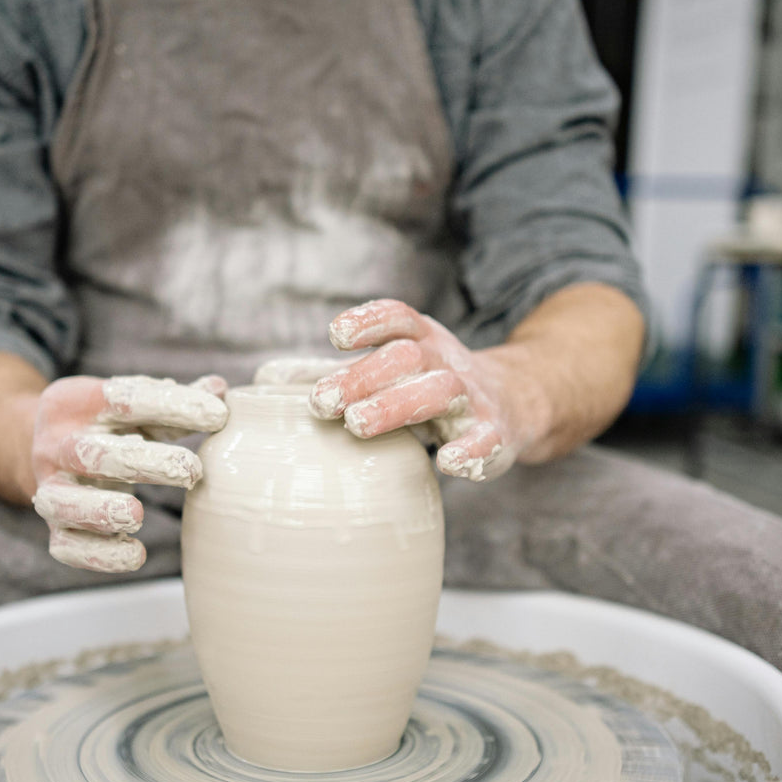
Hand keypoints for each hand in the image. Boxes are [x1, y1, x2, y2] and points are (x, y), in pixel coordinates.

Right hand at [31, 375, 227, 571]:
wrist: (34, 445)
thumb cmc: (102, 425)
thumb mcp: (129, 404)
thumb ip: (172, 401)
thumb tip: (220, 390)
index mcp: (76, 403)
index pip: (121, 398)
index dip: (171, 405)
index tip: (217, 415)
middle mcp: (54, 445)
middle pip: (91, 454)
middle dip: (142, 463)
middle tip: (190, 470)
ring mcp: (49, 488)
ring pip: (62, 503)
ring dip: (100, 511)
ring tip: (137, 515)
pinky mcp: (54, 528)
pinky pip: (66, 547)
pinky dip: (98, 555)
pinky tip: (135, 554)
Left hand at [308, 299, 544, 481]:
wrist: (514, 402)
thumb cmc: (429, 385)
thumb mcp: (390, 369)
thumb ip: (336, 373)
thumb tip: (267, 378)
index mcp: (421, 339)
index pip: (397, 318)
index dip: (368, 321)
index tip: (334, 335)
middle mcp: (446, 360)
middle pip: (406, 357)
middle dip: (362, 376)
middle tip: (321, 402)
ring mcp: (473, 397)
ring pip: (441, 391)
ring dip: (398, 405)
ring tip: (357, 425)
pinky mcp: (495, 434)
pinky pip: (486, 440)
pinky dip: (470, 451)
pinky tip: (448, 462)